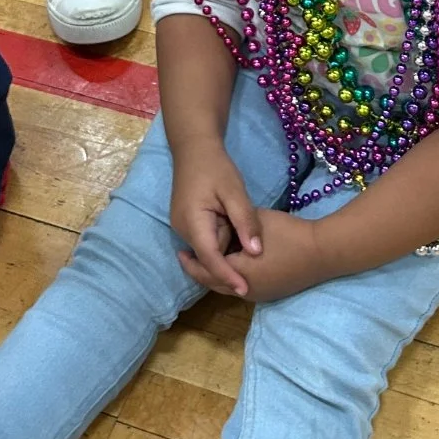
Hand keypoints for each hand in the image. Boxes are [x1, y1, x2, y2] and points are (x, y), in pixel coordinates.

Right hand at [170, 139, 262, 297]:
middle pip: (209, 255)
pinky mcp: (186, 223)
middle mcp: (182, 229)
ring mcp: (182, 227)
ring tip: (239, 223)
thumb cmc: (216, 167)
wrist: (195, 148)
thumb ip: (245, 221)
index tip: (245, 291)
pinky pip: (206, 239)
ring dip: (226, 243)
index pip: (210, 258)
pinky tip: (232, 223)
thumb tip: (256, 252)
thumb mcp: (234, 191)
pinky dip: (221, 237)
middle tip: (253, 242)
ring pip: (209, 248)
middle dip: (230, 255)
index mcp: (192, 222)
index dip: (228, 275)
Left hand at [183, 208, 324, 302]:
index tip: (181, 250)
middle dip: (199, 271)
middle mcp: (245, 291)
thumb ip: (235, 226)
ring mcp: (258, 296)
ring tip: (206, 259)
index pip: (207, 270)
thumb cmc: (288, 234)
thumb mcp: (256, 221)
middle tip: (186, 257)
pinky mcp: (269, 294)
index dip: (192, 261)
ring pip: (227, 288)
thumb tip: (221, 226)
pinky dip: (230, 278)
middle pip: (214, 284)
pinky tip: (230, 263)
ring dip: (215, 275)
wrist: (322, 252)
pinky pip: (241, 289)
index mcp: (239, 273)